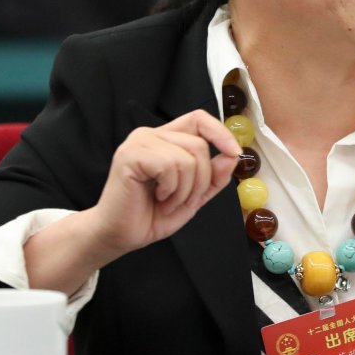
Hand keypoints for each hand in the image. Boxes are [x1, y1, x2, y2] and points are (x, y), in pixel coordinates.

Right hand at [87, 110, 241, 261]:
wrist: (120, 236)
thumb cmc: (152, 214)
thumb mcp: (194, 195)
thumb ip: (214, 175)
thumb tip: (232, 155)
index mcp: (166, 138)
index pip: (199, 118)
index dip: (220, 132)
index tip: (233, 153)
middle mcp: (151, 134)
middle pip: (199, 144)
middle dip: (201, 180)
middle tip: (184, 201)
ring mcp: (139, 142)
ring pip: (187, 157)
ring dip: (185, 189)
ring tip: (168, 201)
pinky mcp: (130, 155)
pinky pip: (169, 165)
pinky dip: (171, 189)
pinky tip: (158, 198)